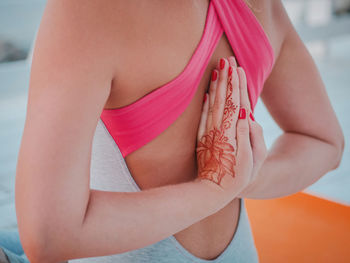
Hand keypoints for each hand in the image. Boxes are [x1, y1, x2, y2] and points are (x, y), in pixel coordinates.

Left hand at [195, 56, 266, 201]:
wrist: (211, 190)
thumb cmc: (237, 178)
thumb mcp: (252, 161)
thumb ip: (251, 137)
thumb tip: (247, 115)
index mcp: (234, 132)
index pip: (237, 102)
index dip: (237, 85)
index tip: (237, 68)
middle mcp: (220, 128)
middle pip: (224, 99)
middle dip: (226, 78)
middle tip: (227, 59)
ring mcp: (209, 132)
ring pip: (213, 103)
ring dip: (216, 85)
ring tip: (217, 69)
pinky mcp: (201, 138)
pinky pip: (202, 116)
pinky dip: (204, 103)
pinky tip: (206, 92)